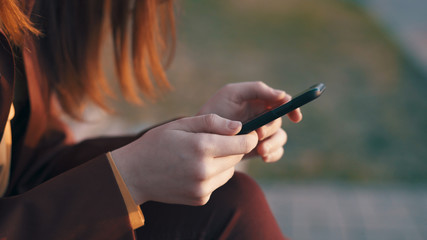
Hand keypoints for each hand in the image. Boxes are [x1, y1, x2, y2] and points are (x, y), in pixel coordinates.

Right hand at [111, 114, 257, 205]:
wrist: (134, 174)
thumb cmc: (157, 143)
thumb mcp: (181, 124)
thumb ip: (212, 122)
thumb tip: (239, 126)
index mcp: (201, 146)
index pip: (243, 144)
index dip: (250, 137)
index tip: (249, 132)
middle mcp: (204, 170)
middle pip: (238, 157)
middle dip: (234, 147)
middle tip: (219, 140)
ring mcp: (203, 187)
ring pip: (230, 171)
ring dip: (224, 161)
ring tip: (204, 153)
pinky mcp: (201, 198)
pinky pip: (218, 183)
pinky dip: (214, 174)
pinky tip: (196, 168)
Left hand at [198, 81, 301, 161]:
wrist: (199, 137)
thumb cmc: (215, 110)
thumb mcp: (232, 93)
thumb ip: (257, 89)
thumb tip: (283, 95)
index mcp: (259, 101)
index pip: (282, 102)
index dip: (291, 108)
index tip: (294, 117)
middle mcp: (262, 116)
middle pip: (279, 122)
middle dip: (271, 129)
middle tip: (257, 134)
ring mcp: (261, 134)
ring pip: (280, 138)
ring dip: (274, 144)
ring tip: (260, 150)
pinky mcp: (257, 149)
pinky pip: (275, 152)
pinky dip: (273, 154)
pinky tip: (263, 156)